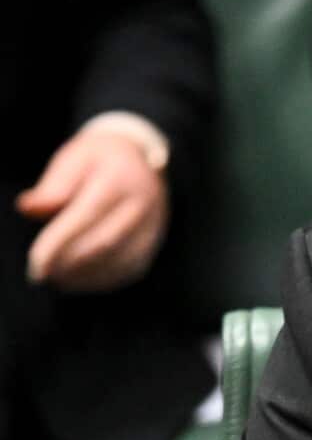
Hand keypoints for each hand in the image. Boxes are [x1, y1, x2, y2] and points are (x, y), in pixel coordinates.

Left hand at [16, 128, 169, 291]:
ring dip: (86, 276)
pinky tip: (80, 280)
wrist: (142, 160)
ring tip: (58, 279)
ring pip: (120, 261)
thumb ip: (53, 186)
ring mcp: (153, 224)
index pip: (87, 216)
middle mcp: (142, 203)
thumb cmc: (100, 161)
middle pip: (105, 243)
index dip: (60, 243)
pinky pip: (131, 269)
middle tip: (43, 274)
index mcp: (120, 179)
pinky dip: (103, 280)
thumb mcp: (75, 159)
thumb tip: (29, 208)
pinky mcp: (154, 242)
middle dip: (70, 263)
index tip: (37, 264)